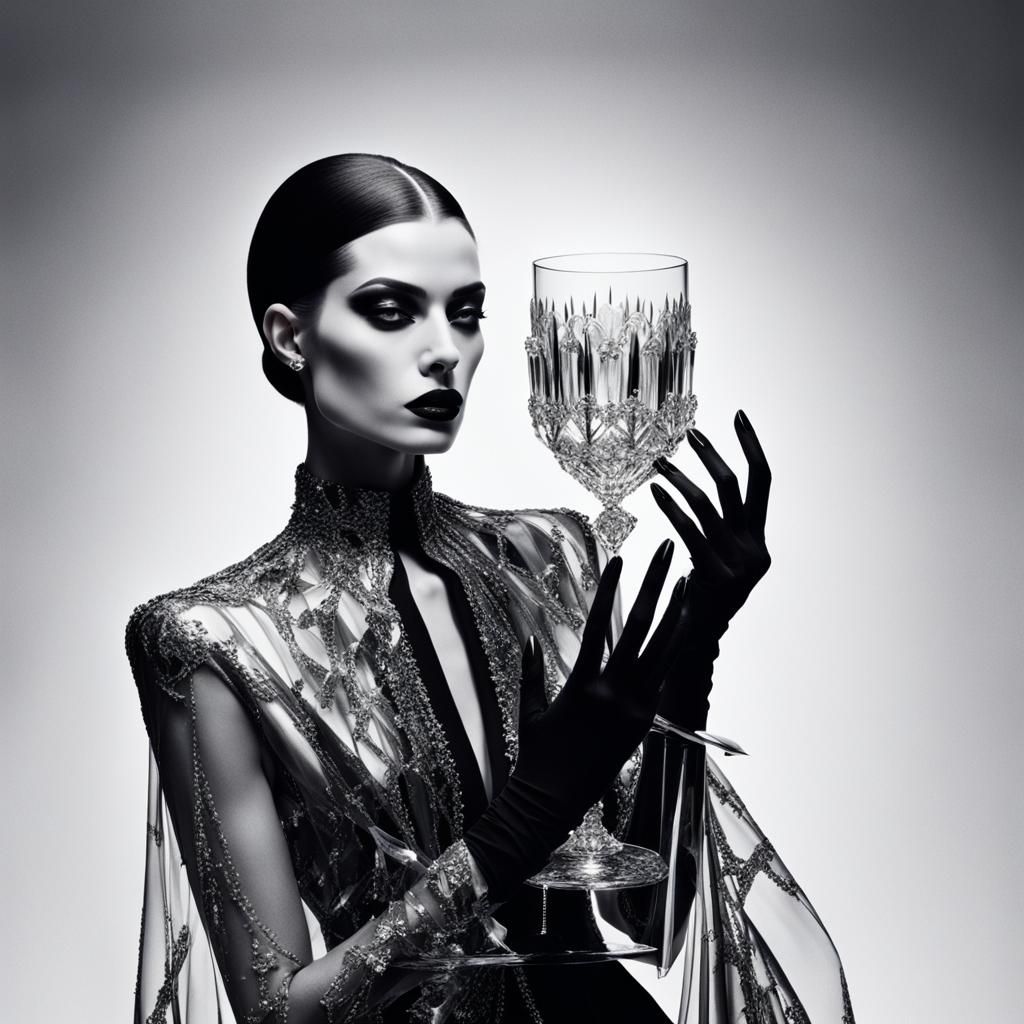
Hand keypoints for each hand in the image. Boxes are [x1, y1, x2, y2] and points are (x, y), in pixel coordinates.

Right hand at [463, 540, 684, 898]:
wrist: (552, 802)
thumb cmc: (536, 755)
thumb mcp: (527, 710)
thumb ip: (530, 672)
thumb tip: (530, 638)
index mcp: (582, 683)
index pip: (599, 623)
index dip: (609, 588)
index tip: (619, 559)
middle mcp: (614, 691)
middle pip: (641, 626)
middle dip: (657, 584)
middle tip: (668, 550)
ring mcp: (634, 708)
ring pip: (664, 650)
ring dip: (678, 613)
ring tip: (689, 579)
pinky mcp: (645, 723)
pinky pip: (665, 680)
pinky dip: (677, 652)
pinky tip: (687, 628)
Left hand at [651, 409, 771, 639]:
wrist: (698, 642)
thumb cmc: (703, 599)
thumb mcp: (722, 564)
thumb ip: (724, 532)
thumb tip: (708, 491)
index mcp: (760, 545)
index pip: (763, 483)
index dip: (752, 446)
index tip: (738, 416)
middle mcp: (754, 551)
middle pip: (734, 487)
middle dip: (711, 455)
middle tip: (689, 432)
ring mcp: (737, 564)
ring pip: (706, 504)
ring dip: (679, 478)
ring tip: (657, 461)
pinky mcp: (715, 575)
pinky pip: (687, 528)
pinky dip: (670, 505)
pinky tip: (654, 490)